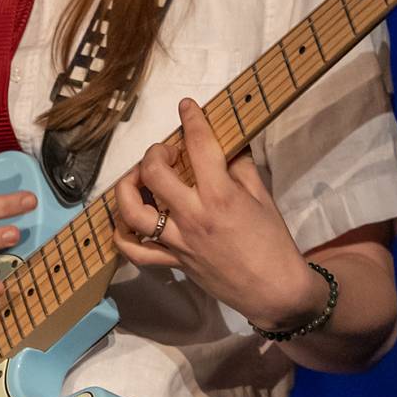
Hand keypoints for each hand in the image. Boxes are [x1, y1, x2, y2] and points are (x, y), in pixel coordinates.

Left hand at [113, 99, 329, 330]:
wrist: (274, 290)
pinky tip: (126, 217)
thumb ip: (241, 168)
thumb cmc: (273, 242)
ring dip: (128, 186)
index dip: (191, 119)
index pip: (199, 146)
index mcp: (220, 196)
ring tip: (139, 177)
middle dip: (156, 152)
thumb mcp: (263, 197)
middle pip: (155, 173)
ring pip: (133, 211)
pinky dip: (122, 233)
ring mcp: (178, 242)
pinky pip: (135, 251)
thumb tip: (226, 145)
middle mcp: (193, 217)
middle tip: (167, 151)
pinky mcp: (173, 261)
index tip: (186, 106)